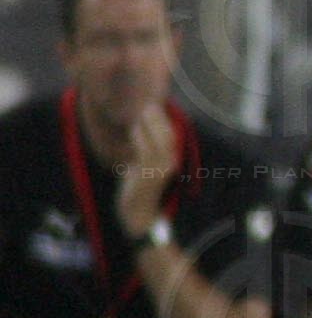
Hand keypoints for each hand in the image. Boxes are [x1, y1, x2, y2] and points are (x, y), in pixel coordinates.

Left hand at [115, 104, 180, 239]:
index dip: (163, 121)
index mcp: (171, 160)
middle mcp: (170, 163)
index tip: (154, 107)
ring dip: (150, 126)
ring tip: (142, 113)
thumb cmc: (140, 188)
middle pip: (168, 136)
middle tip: (149, 105)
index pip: (171, 136)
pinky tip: (134, 130)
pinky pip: (146, 152)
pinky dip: (141, 139)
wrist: (139, 212)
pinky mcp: (149, 174)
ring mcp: (161, 169)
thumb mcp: (145, 166)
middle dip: (159, 120)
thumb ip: (145, 150)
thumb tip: (139, 130)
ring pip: (159, 142)